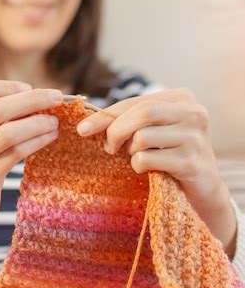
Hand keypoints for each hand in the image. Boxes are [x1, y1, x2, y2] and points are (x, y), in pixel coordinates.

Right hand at [0, 79, 61, 232]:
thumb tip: (33, 94)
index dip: (3, 86)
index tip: (27, 87)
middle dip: (31, 100)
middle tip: (55, 97)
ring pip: (9, 133)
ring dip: (38, 123)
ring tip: (54, 120)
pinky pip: (16, 154)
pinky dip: (37, 141)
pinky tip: (49, 137)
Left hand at [77, 88, 236, 256]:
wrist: (204, 190)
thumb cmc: (170, 154)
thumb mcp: (152, 130)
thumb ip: (127, 120)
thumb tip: (85, 126)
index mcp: (182, 97)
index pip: (137, 101)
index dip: (106, 115)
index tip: (82, 129)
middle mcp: (194, 112)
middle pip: (142, 113)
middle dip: (117, 131)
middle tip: (110, 148)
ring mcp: (196, 137)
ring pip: (143, 137)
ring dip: (132, 152)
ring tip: (139, 158)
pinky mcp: (193, 162)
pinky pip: (149, 159)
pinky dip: (140, 166)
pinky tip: (150, 170)